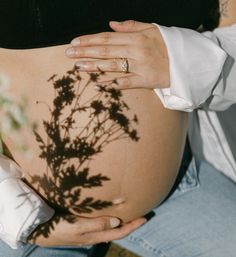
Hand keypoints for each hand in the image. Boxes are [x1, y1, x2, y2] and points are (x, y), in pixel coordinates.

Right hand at [28, 214, 145, 246]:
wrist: (42, 230)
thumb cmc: (60, 227)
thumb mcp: (78, 227)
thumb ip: (97, 225)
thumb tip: (117, 221)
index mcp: (96, 236)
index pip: (120, 231)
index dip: (133, 225)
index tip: (145, 217)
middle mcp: (95, 234)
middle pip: (117, 230)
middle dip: (130, 223)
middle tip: (141, 212)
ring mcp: (90, 230)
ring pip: (110, 226)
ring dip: (121, 220)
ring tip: (129, 211)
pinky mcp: (84, 225)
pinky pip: (102, 222)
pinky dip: (110, 217)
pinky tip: (110, 211)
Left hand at [65, 20, 169, 88]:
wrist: (187, 62)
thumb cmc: (168, 44)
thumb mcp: (153, 29)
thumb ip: (132, 26)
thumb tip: (111, 25)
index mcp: (136, 37)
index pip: (107, 37)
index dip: (89, 40)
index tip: (74, 42)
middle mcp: (136, 50)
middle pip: (105, 50)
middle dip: (85, 52)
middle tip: (68, 53)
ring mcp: (140, 66)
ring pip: (112, 66)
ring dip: (93, 66)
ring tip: (77, 67)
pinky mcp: (145, 81)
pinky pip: (125, 82)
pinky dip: (111, 84)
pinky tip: (97, 85)